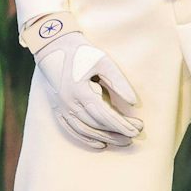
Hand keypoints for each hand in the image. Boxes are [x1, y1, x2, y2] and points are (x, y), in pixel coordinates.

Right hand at [19, 11, 144, 149]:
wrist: (53, 46)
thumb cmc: (81, 52)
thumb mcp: (103, 61)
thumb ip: (119, 82)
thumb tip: (133, 103)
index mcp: (80, 91)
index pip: (104, 115)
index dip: (122, 125)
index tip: (137, 129)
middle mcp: (69, 103)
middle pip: (97, 125)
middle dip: (117, 132)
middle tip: (135, 135)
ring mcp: (61, 108)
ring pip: (85, 130)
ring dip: (105, 138)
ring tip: (123, 141)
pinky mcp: (58, 109)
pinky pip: (72, 130)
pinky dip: (86, 139)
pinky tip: (100, 144)